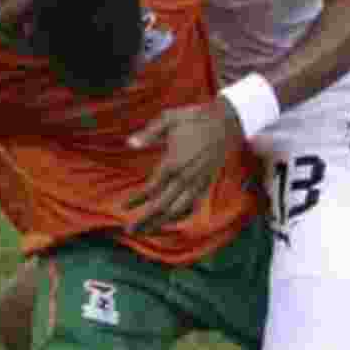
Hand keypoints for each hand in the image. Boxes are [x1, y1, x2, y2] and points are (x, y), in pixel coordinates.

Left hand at [124, 99, 243, 234]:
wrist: (226, 122)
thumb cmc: (195, 118)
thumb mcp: (169, 119)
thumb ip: (149, 133)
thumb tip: (130, 143)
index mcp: (173, 163)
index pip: (151, 189)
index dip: (136, 200)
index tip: (123, 206)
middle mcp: (185, 178)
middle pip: (162, 206)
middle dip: (145, 220)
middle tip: (129, 230)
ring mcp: (197, 183)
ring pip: (177, 210)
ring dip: (160, 223)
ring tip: (147, 231)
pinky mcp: (206, 184)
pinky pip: (192, 206)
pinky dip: (180, 217)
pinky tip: (170, 222)